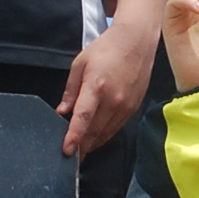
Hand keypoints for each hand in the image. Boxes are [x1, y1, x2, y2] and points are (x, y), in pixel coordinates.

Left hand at [58, 18, 153, 157]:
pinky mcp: (134, 107)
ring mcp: (125, 105)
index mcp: (96, 86)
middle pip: (94, 131)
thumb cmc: (106, 49)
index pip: (83, 118)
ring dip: (93, 144)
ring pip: (106, 133)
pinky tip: (96, 138)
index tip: (67, 150)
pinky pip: (116, 128)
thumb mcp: (80, 64)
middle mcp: (113, 99)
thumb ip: (70, 90)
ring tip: (81, 151)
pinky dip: (105, 136)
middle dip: (81, 146)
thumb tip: (62, 111)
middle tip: (71, 156)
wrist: (136, 41)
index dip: (74, 137)